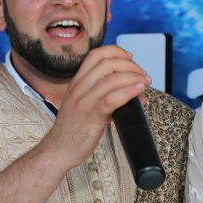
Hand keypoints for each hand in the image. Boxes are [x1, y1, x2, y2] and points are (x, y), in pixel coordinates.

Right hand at [41, 46, 150, 170]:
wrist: (57, 150)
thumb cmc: (73, 130)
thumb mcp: (83, 105)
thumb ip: (104, 96)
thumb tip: (134, 92)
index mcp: (77, 82)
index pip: (96, 55)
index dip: (116, 52)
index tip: (131, 59)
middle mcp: (79, 88)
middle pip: (108, 63)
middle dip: (131, 66)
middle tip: (143, 76)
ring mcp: (84, 101)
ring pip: (112, 79)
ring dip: (134, 78)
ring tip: (145, 83)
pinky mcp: (91, 116)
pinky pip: (112, 98)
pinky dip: (129, 91)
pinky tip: (139, 91)